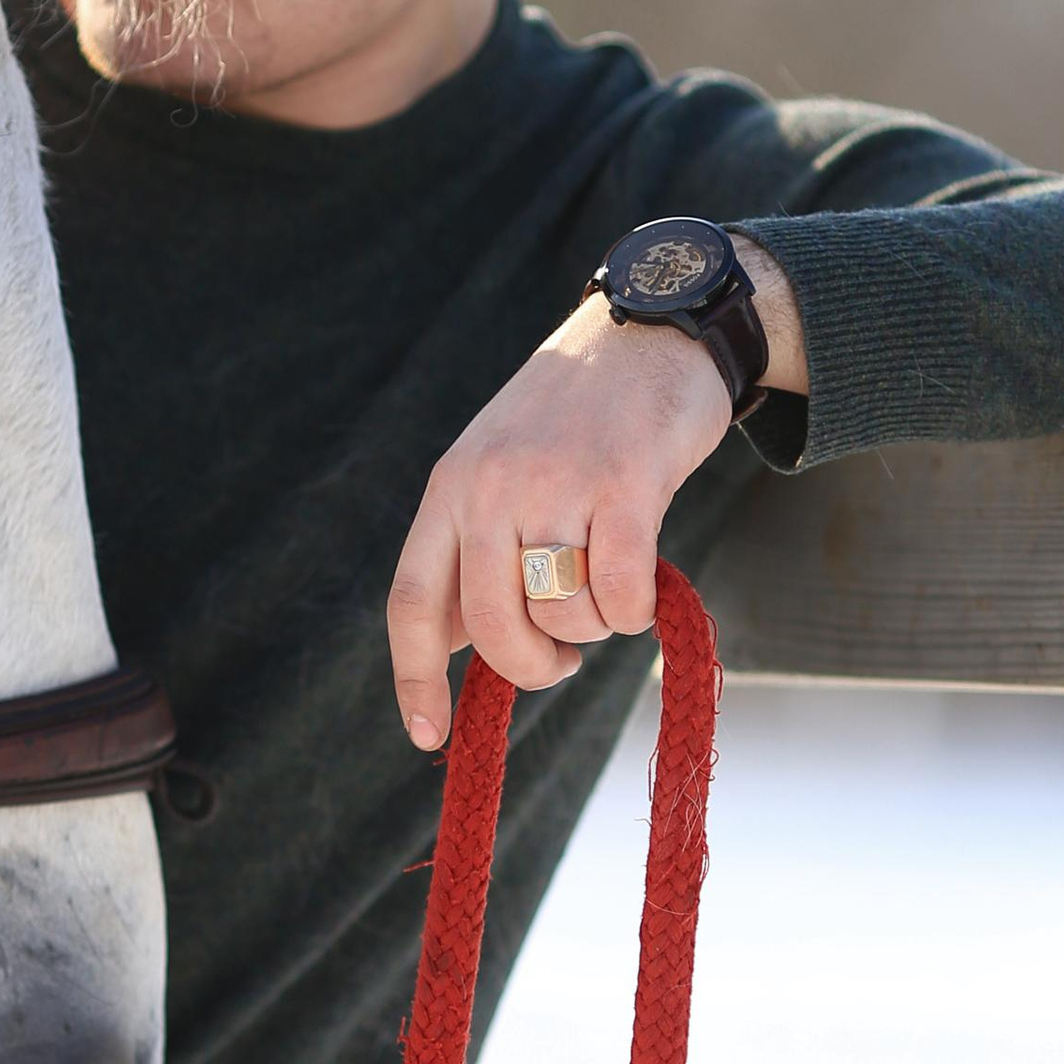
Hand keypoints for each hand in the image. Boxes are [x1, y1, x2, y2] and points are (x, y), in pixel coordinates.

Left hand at [386, 239, 802, 746]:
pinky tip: (642, 589)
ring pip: (559, 614)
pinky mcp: (625, 482)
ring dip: (591, 629)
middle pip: (489, 624)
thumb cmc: (580, 415)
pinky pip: (618, 593)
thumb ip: (474, 546)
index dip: (414, 678)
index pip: (412, 601)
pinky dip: (632, 612)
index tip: (426, 736)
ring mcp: (556, 481)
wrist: (652, 328)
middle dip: (531, 667)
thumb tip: (453, 643)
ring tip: (608, 587)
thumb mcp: (500, 467)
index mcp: (450, 488)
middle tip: (561, 660)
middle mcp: (491, 485)